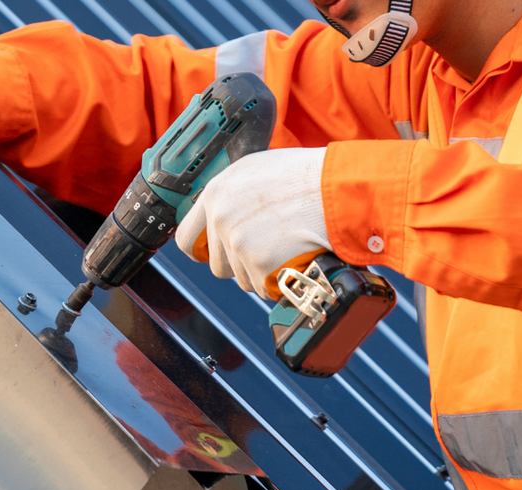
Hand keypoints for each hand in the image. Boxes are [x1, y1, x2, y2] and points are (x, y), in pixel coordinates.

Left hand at [174, 147, 332, 298]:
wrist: (334, 189)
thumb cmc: (304, 177)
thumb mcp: (255, 171)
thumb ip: (232, 196)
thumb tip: (221, 214)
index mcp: (215, 194)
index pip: (187, 238)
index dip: (203, 249)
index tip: (214, 252)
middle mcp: (221, 219)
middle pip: (218, 265)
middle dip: (239, 264)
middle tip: (267, 248)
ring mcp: (238, 243)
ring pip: (241, 279)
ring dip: (261, 272)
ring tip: (285, 248)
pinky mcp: (258, 263)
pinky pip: (262, 287)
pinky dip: (279, 281)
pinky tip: (293, 258)